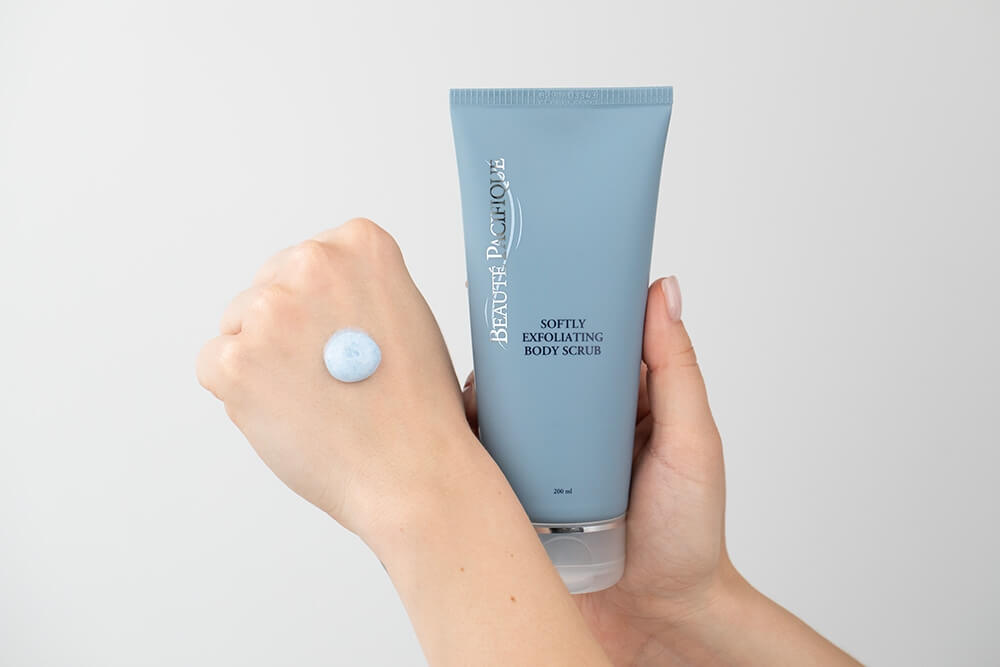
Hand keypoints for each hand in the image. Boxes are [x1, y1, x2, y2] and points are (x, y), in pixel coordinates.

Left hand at [197, 218, 612, 665]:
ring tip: (316, 398)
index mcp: (362, 244)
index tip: (347, 337)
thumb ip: (356, 291)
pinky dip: (238, 393)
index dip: (325, 306)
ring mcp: (270, 310)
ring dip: (263, 359)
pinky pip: (214, 363)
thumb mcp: (406, 317)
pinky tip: (286, 412)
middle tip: (329, 375)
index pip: (311, 260)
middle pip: (271, 286)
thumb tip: (308, 299)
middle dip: (289, 328)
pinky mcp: (235, 359)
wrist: (414, 472)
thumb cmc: (417, 408)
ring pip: (239, 324)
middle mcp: (313, 263)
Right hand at [464, 277, 859, 665]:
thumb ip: (675, 370)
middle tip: (488, 323)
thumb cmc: (689, 536)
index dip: (565, 304)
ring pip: (510, 411)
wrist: (658, 618)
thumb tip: (662, 290)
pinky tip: (454, 427)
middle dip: (513, 345)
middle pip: (541, 371)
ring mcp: (551, 461)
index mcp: (625, 403)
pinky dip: (474, 442)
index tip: (537, 272)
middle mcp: (584, 426)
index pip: (590, 339)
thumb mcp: (691, 442)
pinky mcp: (524, 495)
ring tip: (468, 377)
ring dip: (487, 392)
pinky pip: (492, 458)